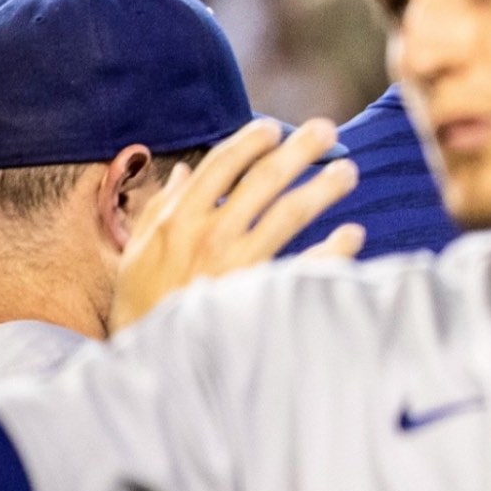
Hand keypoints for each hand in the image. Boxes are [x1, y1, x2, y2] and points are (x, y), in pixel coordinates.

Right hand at [110, 118, 356, 332]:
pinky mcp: (259, 297)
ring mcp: (237, 265)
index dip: (247, 142)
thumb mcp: (137, 252)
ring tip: (348, 171)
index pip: (219, 167)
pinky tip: (354, 234)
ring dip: (322, 188)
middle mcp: (209, 235)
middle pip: (262, 181)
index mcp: (178, 220)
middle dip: (297, 150)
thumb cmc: (143, 304)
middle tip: (326, 129)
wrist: (153, 362)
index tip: (272, 128)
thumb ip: (159, 209)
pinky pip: (304, 268)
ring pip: (289, 214)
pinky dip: (333, 251)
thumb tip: (184, 173)